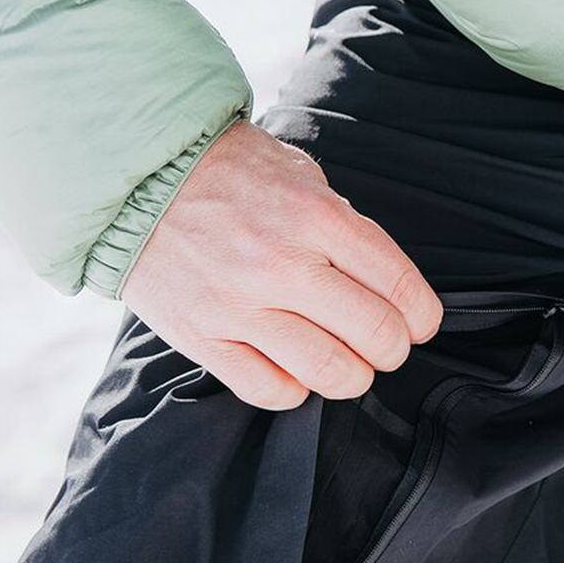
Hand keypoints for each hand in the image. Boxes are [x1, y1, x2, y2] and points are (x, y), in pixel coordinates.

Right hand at [121, 119, 441, 408]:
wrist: (140, 174)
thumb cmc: (230, 173)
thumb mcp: (303, 178)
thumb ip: (345, 229)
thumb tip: (386, 285)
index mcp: (317, 217)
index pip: (399, 285)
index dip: (423, 315)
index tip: (420, 322)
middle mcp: (282, 264)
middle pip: (376, 334)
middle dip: (394, 347)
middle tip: (386, 344)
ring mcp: (239, 304)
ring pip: (329, 372)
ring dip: (353, 376)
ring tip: (349, 363)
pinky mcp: (201, 336)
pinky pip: (269, 389)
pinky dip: (296, 388)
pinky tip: (296, 369)